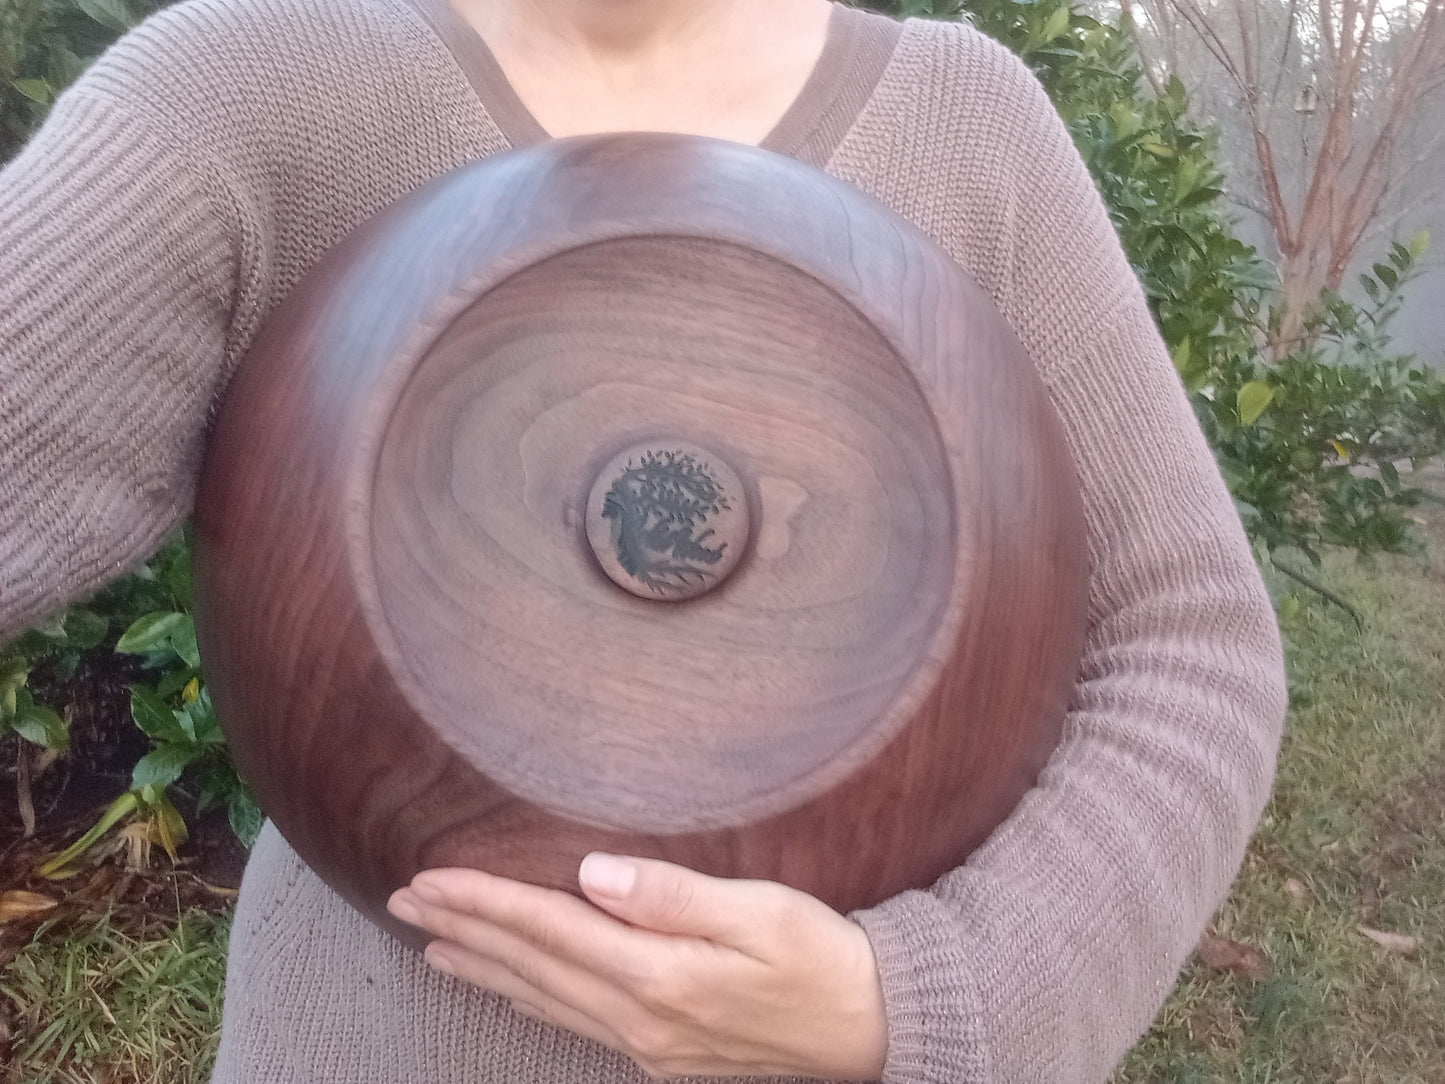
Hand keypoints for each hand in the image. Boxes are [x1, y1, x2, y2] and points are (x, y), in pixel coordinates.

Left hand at [386, 854, 888, 1079]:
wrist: (871, 1029)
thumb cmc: (822, 958)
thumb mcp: (761, 912)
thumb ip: (672, 895)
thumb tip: (592, 875)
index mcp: (660, 976)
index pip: (550, 930)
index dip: (486, 902)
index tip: (432, 877)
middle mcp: (640, 1020)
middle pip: (532, 968)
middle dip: (464, 931)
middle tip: (404, 901)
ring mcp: (647, 1045)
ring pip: (543, 1002)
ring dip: (484, 969)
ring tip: (432, 946)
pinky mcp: (660, 1056)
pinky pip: (571, 1022)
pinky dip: (527, 998)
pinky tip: (509, 986)